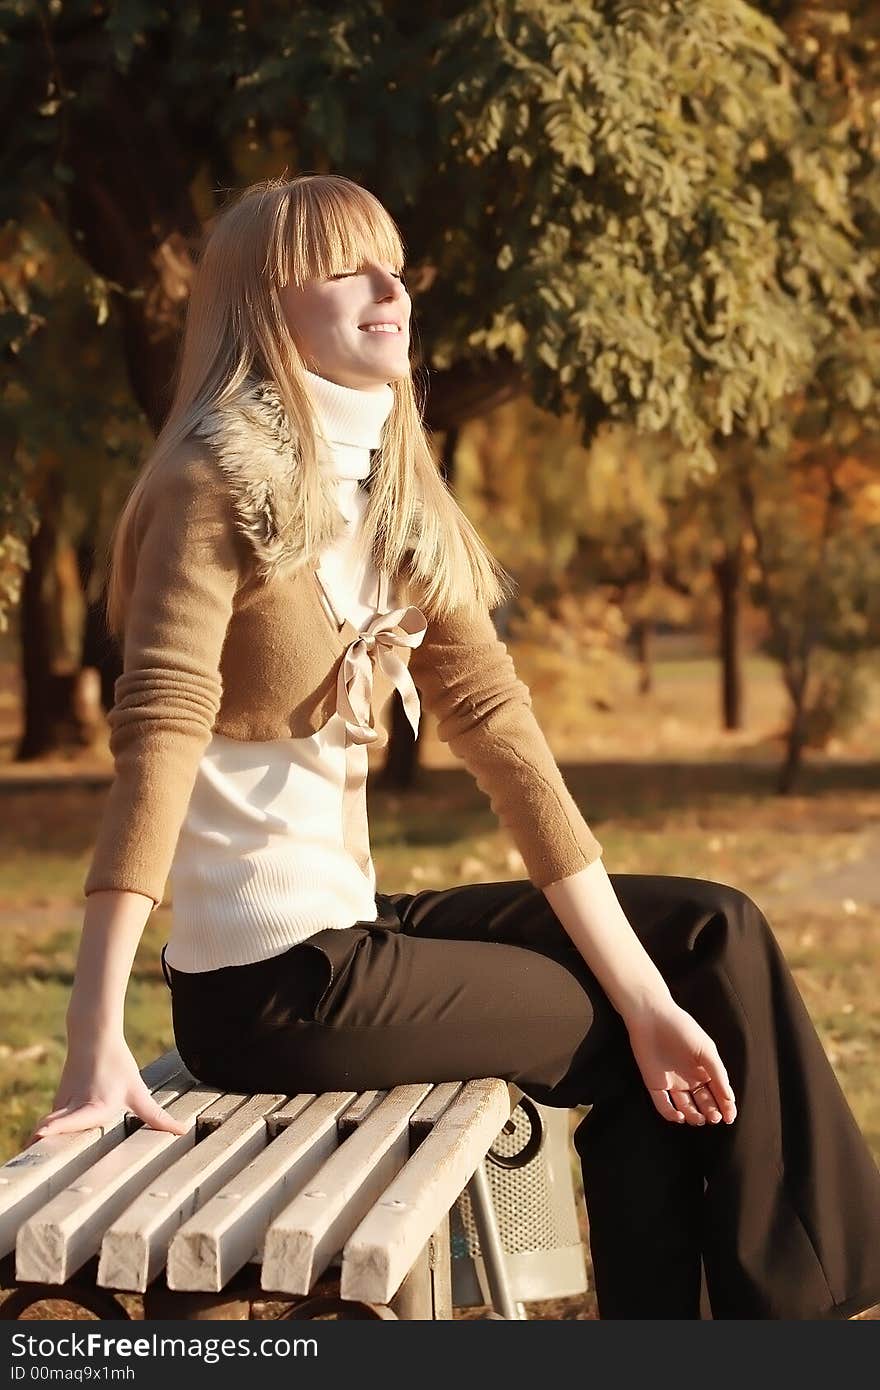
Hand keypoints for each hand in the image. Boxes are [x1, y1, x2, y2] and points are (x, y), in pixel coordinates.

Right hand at [24, 1034, 188, 1146]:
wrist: (93, 1037)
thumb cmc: (118, 1065)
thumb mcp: (138, 1092)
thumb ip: (156, 1118)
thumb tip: (182, 1132)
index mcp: (98, 1105)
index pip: (73, 1119)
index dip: (57, 1127)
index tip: (41, 1133)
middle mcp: (76, 1106)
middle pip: (53, 1128)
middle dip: (43, 1145)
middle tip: (35, 1158)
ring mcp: (63, 1103)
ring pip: (49, 1126)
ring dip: (42, 1142)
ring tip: (33, 1158)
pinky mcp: (57, 1101)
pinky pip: (51, 1122)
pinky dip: (47, 1134)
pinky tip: (39, 1147)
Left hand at [624, 996, 736, 1125]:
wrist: (650, 1016)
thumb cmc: (681, 1028)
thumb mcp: (706, 1049)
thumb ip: (718, 1073)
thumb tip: (730, 1098)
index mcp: (704, 1069)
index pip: (718, 1093)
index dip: (725, 1107)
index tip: (730, 1118)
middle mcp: (689, 1078)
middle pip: (703, 1102)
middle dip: (711, 1113)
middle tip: (714, 1118)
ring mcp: (672, 1082)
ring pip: (685, 1107)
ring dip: (694, 1116)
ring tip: (700, 1118)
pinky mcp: (654, 1083)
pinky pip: (663, 1104)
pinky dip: (671, 1114)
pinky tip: (680, 1116)